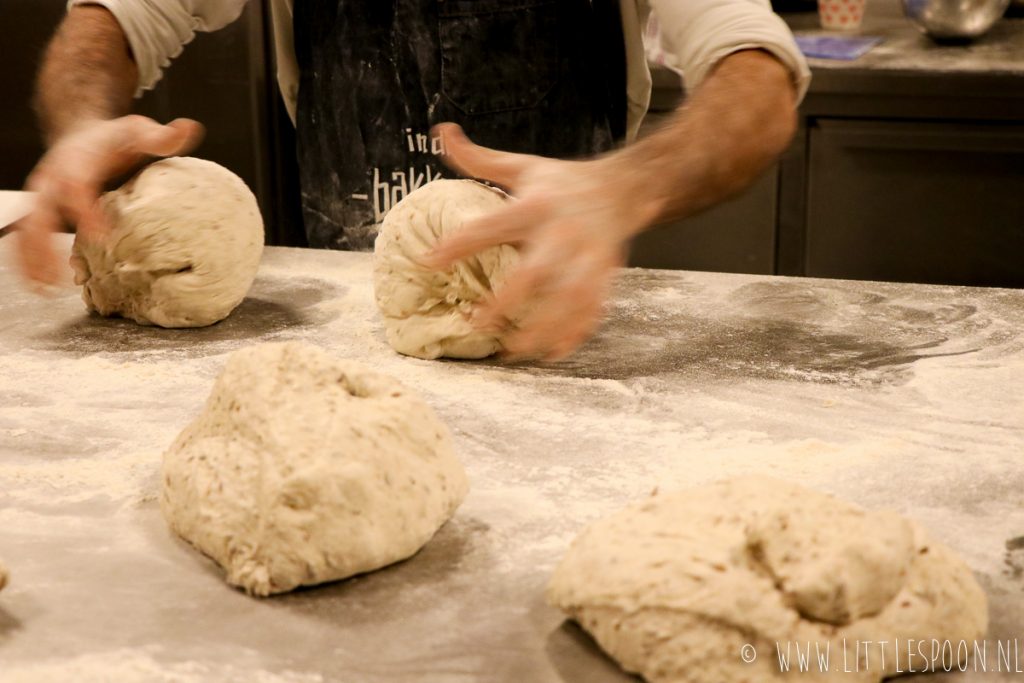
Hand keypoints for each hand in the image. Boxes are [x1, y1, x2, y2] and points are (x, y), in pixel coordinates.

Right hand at [14, 115, 202, 286]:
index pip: (77, 187)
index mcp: (76, 162)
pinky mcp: (40, 209)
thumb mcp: (138, 130)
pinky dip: (30, 258)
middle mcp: (51, 180)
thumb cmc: (114, 137)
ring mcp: (41, 195)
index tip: (102, 236)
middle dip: (45, 244)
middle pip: (40, 214)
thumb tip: (190, 128)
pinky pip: (28, 235)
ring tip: (44, 290)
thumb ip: (161, 136)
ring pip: (27, 229)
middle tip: (62, 275)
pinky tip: (40, 284)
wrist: (80, 131)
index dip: (85, 211)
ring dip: (31, 259)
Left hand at [426, 123, 660, 360]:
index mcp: (536, 204)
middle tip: (475, 323)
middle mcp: (564, 232)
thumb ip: (479, 159)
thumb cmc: (562, 181)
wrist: (625, 186)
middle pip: (536, 271)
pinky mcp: (605, 275)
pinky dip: (574, 334)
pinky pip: (592, 310)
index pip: (491, 225)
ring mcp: (589, 257)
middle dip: (507, 301)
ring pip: (568, 299)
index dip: (458, 244)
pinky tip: (552, 353)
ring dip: (542, 328)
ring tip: (512, 350)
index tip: (427, 262)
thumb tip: (440, 132)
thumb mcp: (522, 165)